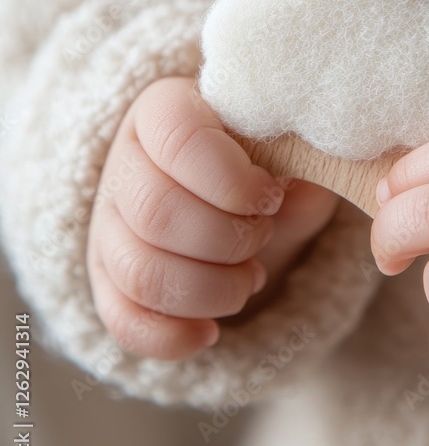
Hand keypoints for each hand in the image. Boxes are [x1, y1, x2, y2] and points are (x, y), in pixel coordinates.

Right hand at [88, 77, 338, 360]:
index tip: (271, 196)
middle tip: (264, 233)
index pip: (178, 139)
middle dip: (228, 239)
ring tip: (250, 277)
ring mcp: (110, 223)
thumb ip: (302, 153)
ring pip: (139, 271)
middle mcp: (126, 163)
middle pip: (154, 212)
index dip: (232, 179)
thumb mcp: (293, 145)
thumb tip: (300, 184)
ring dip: (211, 289)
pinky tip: (210, 331)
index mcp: (166, 110)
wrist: (243, 199)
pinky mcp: (109, 278)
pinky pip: (123, 318)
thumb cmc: (271, 161)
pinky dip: (171, 335)